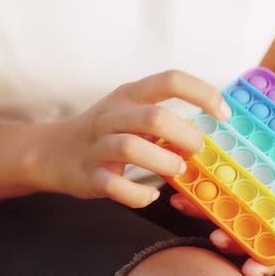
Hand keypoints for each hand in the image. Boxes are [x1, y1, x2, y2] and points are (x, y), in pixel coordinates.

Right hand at [31, 70, 230, 206]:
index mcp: (128, 95)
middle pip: (154, 117)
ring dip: (163, 162)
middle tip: (196, 149)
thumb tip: (210, 132)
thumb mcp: (131, 113)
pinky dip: (139, 195)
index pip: (170, 80)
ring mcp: (97, 146)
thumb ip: (163, 118)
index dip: (202, 94)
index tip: (223, 114)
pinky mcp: (88, 175)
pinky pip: (114, 186)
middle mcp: (111, 115)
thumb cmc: (105, 132)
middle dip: (184, 135)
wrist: (51, 152)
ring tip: (177, 169)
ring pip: (131, 148)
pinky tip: (150, 195)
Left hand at [170, 110, 274, 275]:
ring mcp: (249, 209)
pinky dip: (196, 207)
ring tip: (216, 234)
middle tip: (252, 263)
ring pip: (243, 235)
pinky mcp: (221, 201)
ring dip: (229, 238)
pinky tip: (182, 199)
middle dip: (266, 256)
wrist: (257, 126)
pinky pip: (210, 212)